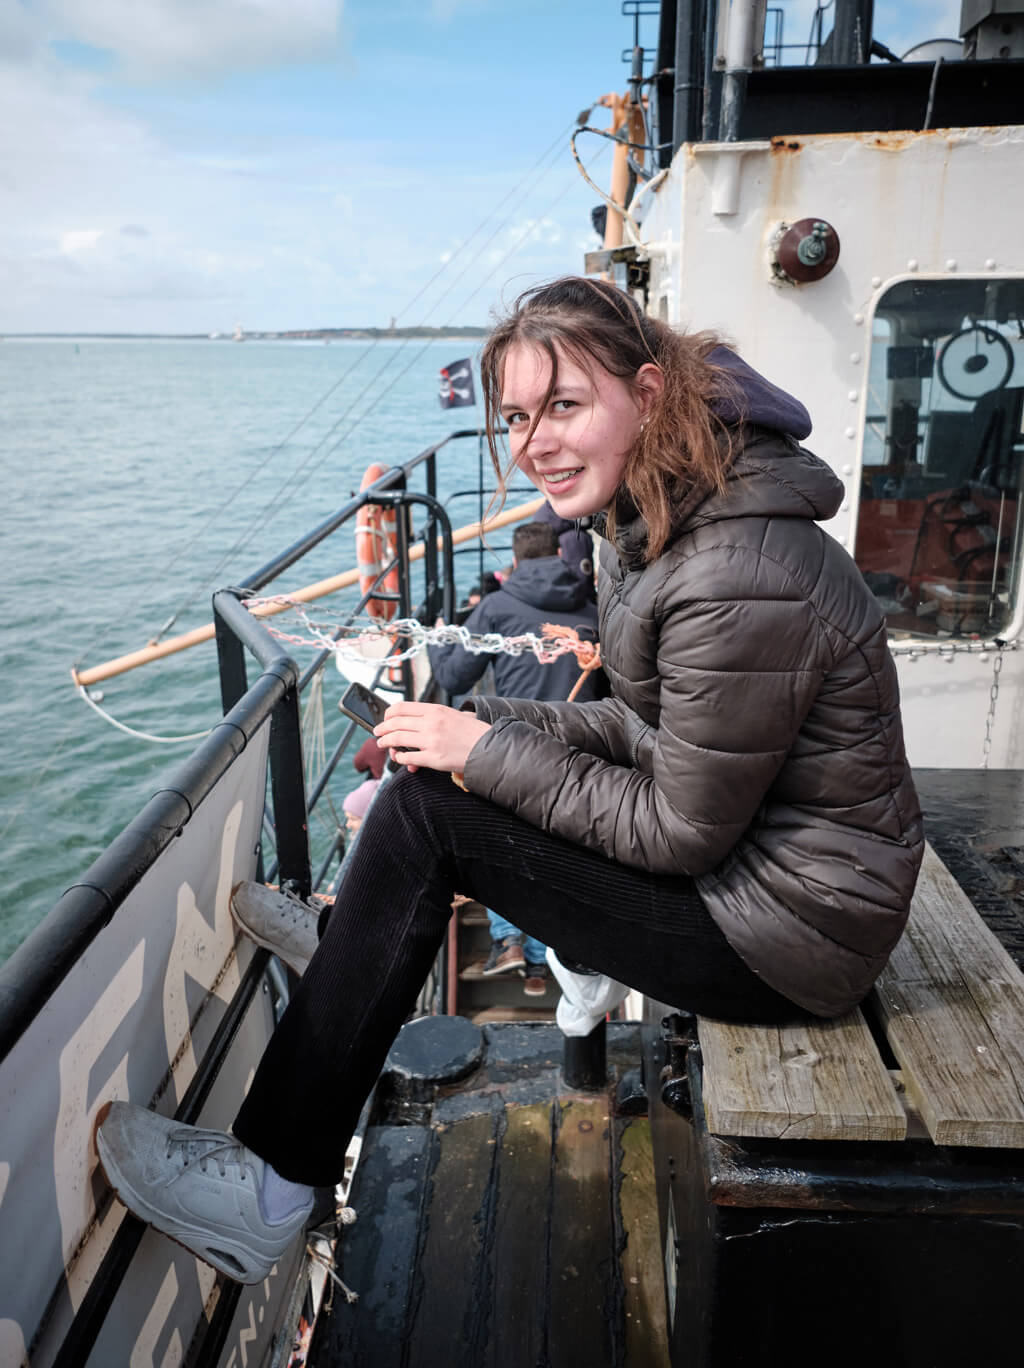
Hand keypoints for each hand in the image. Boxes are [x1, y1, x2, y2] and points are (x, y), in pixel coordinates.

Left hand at [374, 702, 490, 774]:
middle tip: (377, 733)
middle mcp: (431, 723)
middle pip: (395, 723)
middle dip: (382, 729)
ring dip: (385, 742)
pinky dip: (399, 759)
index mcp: (435, 710)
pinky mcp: (433, 758)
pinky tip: (399, 759)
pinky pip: (407, 758)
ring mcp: (431, 741)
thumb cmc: (472, 732)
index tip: (385, 719)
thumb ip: (433, 717)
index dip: (388, 714)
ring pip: (397, 739)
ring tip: (382, 745)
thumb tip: (413, 722)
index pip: (401, 708)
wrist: (488, 747)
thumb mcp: (453, 715)